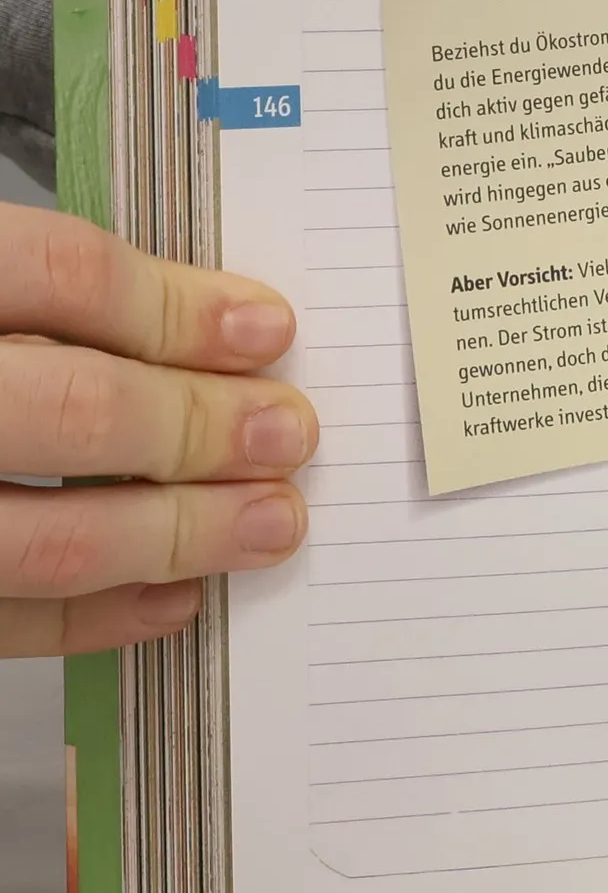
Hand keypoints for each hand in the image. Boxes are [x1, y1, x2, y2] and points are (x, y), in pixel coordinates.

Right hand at [1, 205, 314, 656]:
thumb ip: (41, 295)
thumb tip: (208, 327)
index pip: (58, 274)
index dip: (176, 304)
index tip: (268, 328)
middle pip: (69, 405)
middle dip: (198, 426)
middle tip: (288, 433)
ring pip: (34, 536)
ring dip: (173, 532)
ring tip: (269, 522)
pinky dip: (90, 618)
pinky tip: (173, 597)